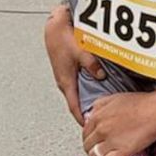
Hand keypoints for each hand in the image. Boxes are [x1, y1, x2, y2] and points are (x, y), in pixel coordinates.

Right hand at [44, 4, 103, 125]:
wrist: (54, 27)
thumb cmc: (62, 39)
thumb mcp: (81, 52)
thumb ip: (91, 65)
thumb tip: (101, 76)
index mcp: (66, 82)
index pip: (74, 108)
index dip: (82, 119)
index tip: (90, 128)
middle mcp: (63, 82)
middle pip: (76, 103)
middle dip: (87, 113)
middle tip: (99, 120)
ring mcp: (64, 77)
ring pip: (77, 95)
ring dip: (85, 102)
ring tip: (99, 108)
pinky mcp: (66, 71)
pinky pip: (76, 86)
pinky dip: (84, 91)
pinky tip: (95, 89)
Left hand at [82, 89, 155, 155]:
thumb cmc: (141, 103)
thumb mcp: (114, 97)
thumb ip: (100, 105)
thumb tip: (92, 113)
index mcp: (98, 116)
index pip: (85, 132)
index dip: (89, 138)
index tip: (93, 141)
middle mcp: (101, 129)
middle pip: (87, 145)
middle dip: (90, 149)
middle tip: (96, 151)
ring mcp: (110, 142)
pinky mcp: (122, 152)